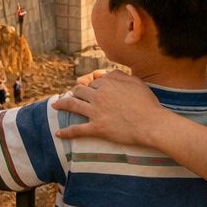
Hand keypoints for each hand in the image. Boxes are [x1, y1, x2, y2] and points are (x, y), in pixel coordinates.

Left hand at [55, 72, 206, 180]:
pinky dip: (66, 132)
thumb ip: (119, 75)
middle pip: (79, 90)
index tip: (85, 87)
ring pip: (73, 105)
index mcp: (108, 83)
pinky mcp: (97, 128)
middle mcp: (99, 95)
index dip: (89, 84)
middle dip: (73, 91)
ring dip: (62, 104)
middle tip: (70, 95)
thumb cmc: (147, 103)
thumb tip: (106, 73)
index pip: (93, 81)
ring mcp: (96, 112)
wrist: (151, 124)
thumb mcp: (136, 82)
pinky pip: (77, 129)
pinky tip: (58, 133)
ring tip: (55, 105)